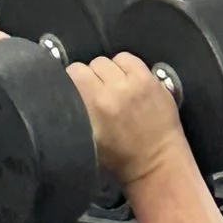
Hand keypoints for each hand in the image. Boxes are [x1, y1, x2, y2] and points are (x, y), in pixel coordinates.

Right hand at [67, 50, 185, 187]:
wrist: (156, 163)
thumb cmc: (118, 158)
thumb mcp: (86, 139)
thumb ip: (76, 113)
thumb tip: (66, 93)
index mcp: (96, 104)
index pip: (74, 72)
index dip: (72, 80)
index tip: (75, 90)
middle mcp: (115, 88)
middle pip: (92, 64)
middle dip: (91, 77)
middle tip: (95, 92)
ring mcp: (137, 82)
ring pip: (110, 60)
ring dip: (108, 71)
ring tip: (112, 86)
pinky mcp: (153, 80)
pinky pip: (131, 59)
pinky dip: (125, 67)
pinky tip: (127, 80)